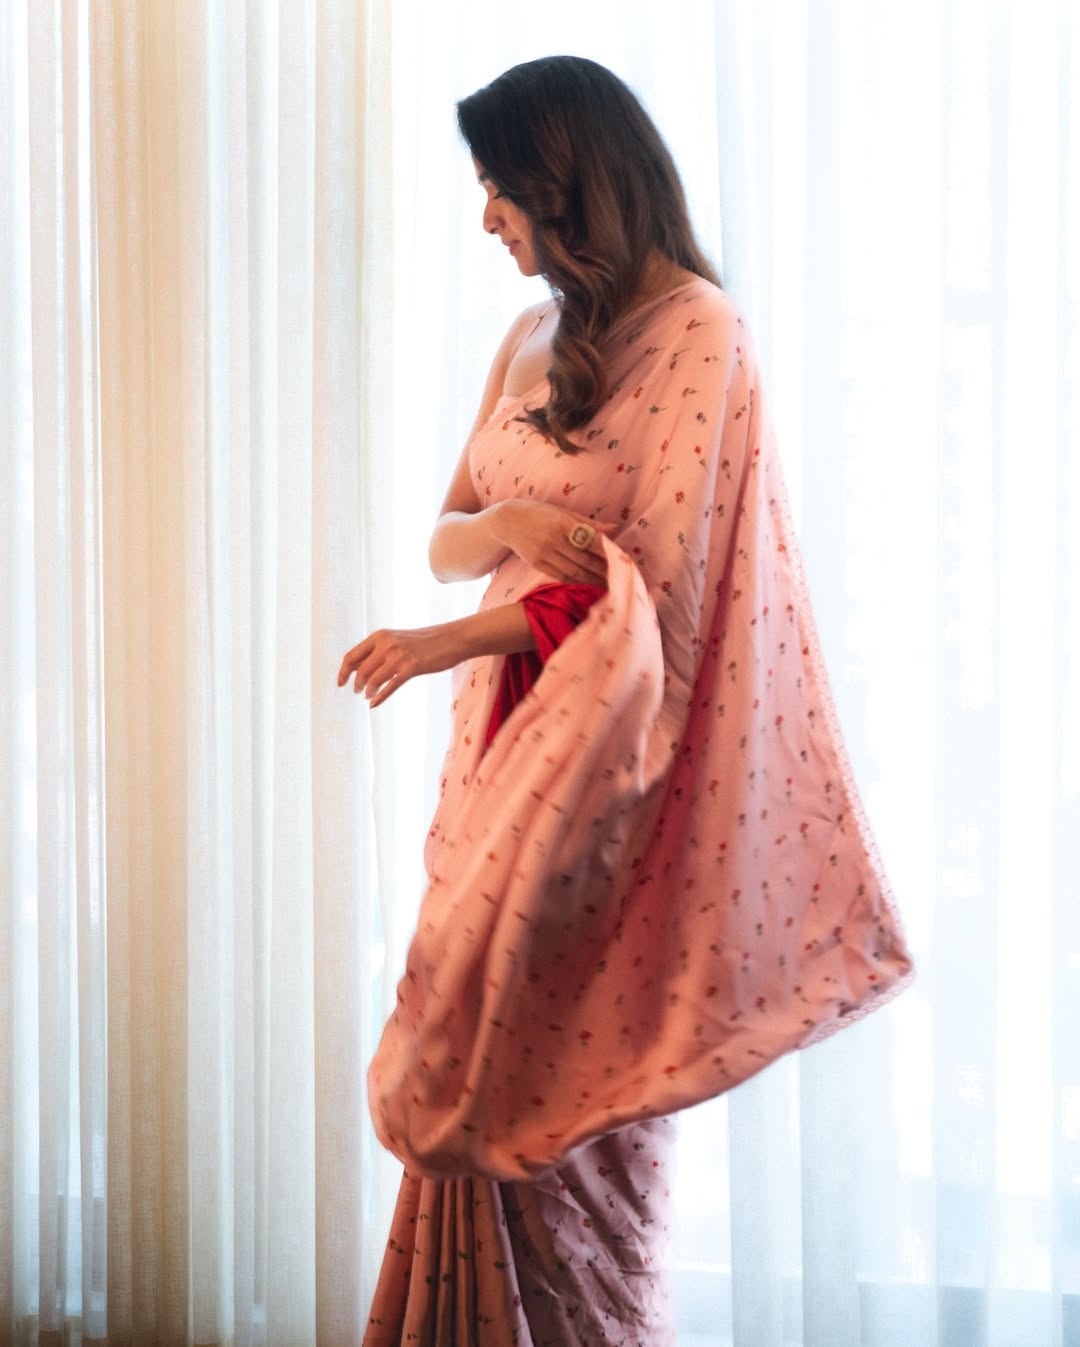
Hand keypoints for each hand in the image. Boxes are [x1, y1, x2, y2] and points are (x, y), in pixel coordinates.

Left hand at [337, 624, 459, 707]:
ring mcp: (398, 656)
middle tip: (357, 692)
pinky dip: (380, 697)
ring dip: (368, 691)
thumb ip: (380, 651)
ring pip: (373, 679)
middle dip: (356, 684)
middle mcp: (386, 644)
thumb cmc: (425, 642)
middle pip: (360, 670)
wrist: (452, 638)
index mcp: (379, 636)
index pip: (352, 655)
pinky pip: (390, 686)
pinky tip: (374, 704)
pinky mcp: (411, 667)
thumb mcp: (398, 640)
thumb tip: (360, 669)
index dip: (343, 671)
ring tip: (368, 696)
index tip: (340, 683)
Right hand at [493, 500, 612, 583]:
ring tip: (607, 583)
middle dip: (603, 569)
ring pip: (574, 571)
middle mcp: (553, 539)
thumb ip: (589, 522)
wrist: (507, 521)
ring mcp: (544, 553)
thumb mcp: (563, 512)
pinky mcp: (537, 564)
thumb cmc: (539, 513)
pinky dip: (576, 581)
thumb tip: (614, 528)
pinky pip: (560, 576)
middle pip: (584, 559)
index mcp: (563, 523)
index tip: (622, 559)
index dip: (607, 552)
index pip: (591, 540)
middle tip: (620, 577)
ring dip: (592, 579)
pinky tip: (588, 583)